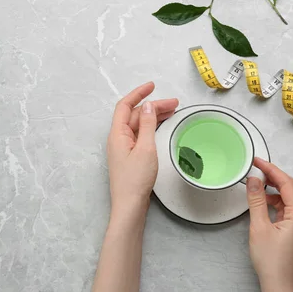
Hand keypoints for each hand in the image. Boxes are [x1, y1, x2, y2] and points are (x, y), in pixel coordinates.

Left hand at [107, 82, 178, 214]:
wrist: (130, 205)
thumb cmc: (136, 179)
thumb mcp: (146, 148)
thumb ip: (148, 125)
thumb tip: (148, 105)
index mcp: (117, 134)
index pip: (125, 106)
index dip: (138, 93)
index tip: (152, 85)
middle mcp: (118, 138)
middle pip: (135, 115)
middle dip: (153, 106)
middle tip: (174, 104)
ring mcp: (124, 148)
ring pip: (139, 125)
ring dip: (154, 117)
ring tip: (173, 112)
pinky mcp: (130, 156)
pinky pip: (141, 135)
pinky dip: (152, 128)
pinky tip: (162, 127)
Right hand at [246, 157, 292, 291]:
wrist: (278, 283)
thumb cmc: (270, 260)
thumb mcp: (259, 227)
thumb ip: (256, 201)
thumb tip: (254, 181)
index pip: (287, 184)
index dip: (272, 170)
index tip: (258, 161)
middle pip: (291, 188)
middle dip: (274, 176)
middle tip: (257, 167)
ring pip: (289, 197)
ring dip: (273, 188)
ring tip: (257, 184)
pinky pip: (286, 208)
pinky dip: (274, 200)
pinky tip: (262, 201)